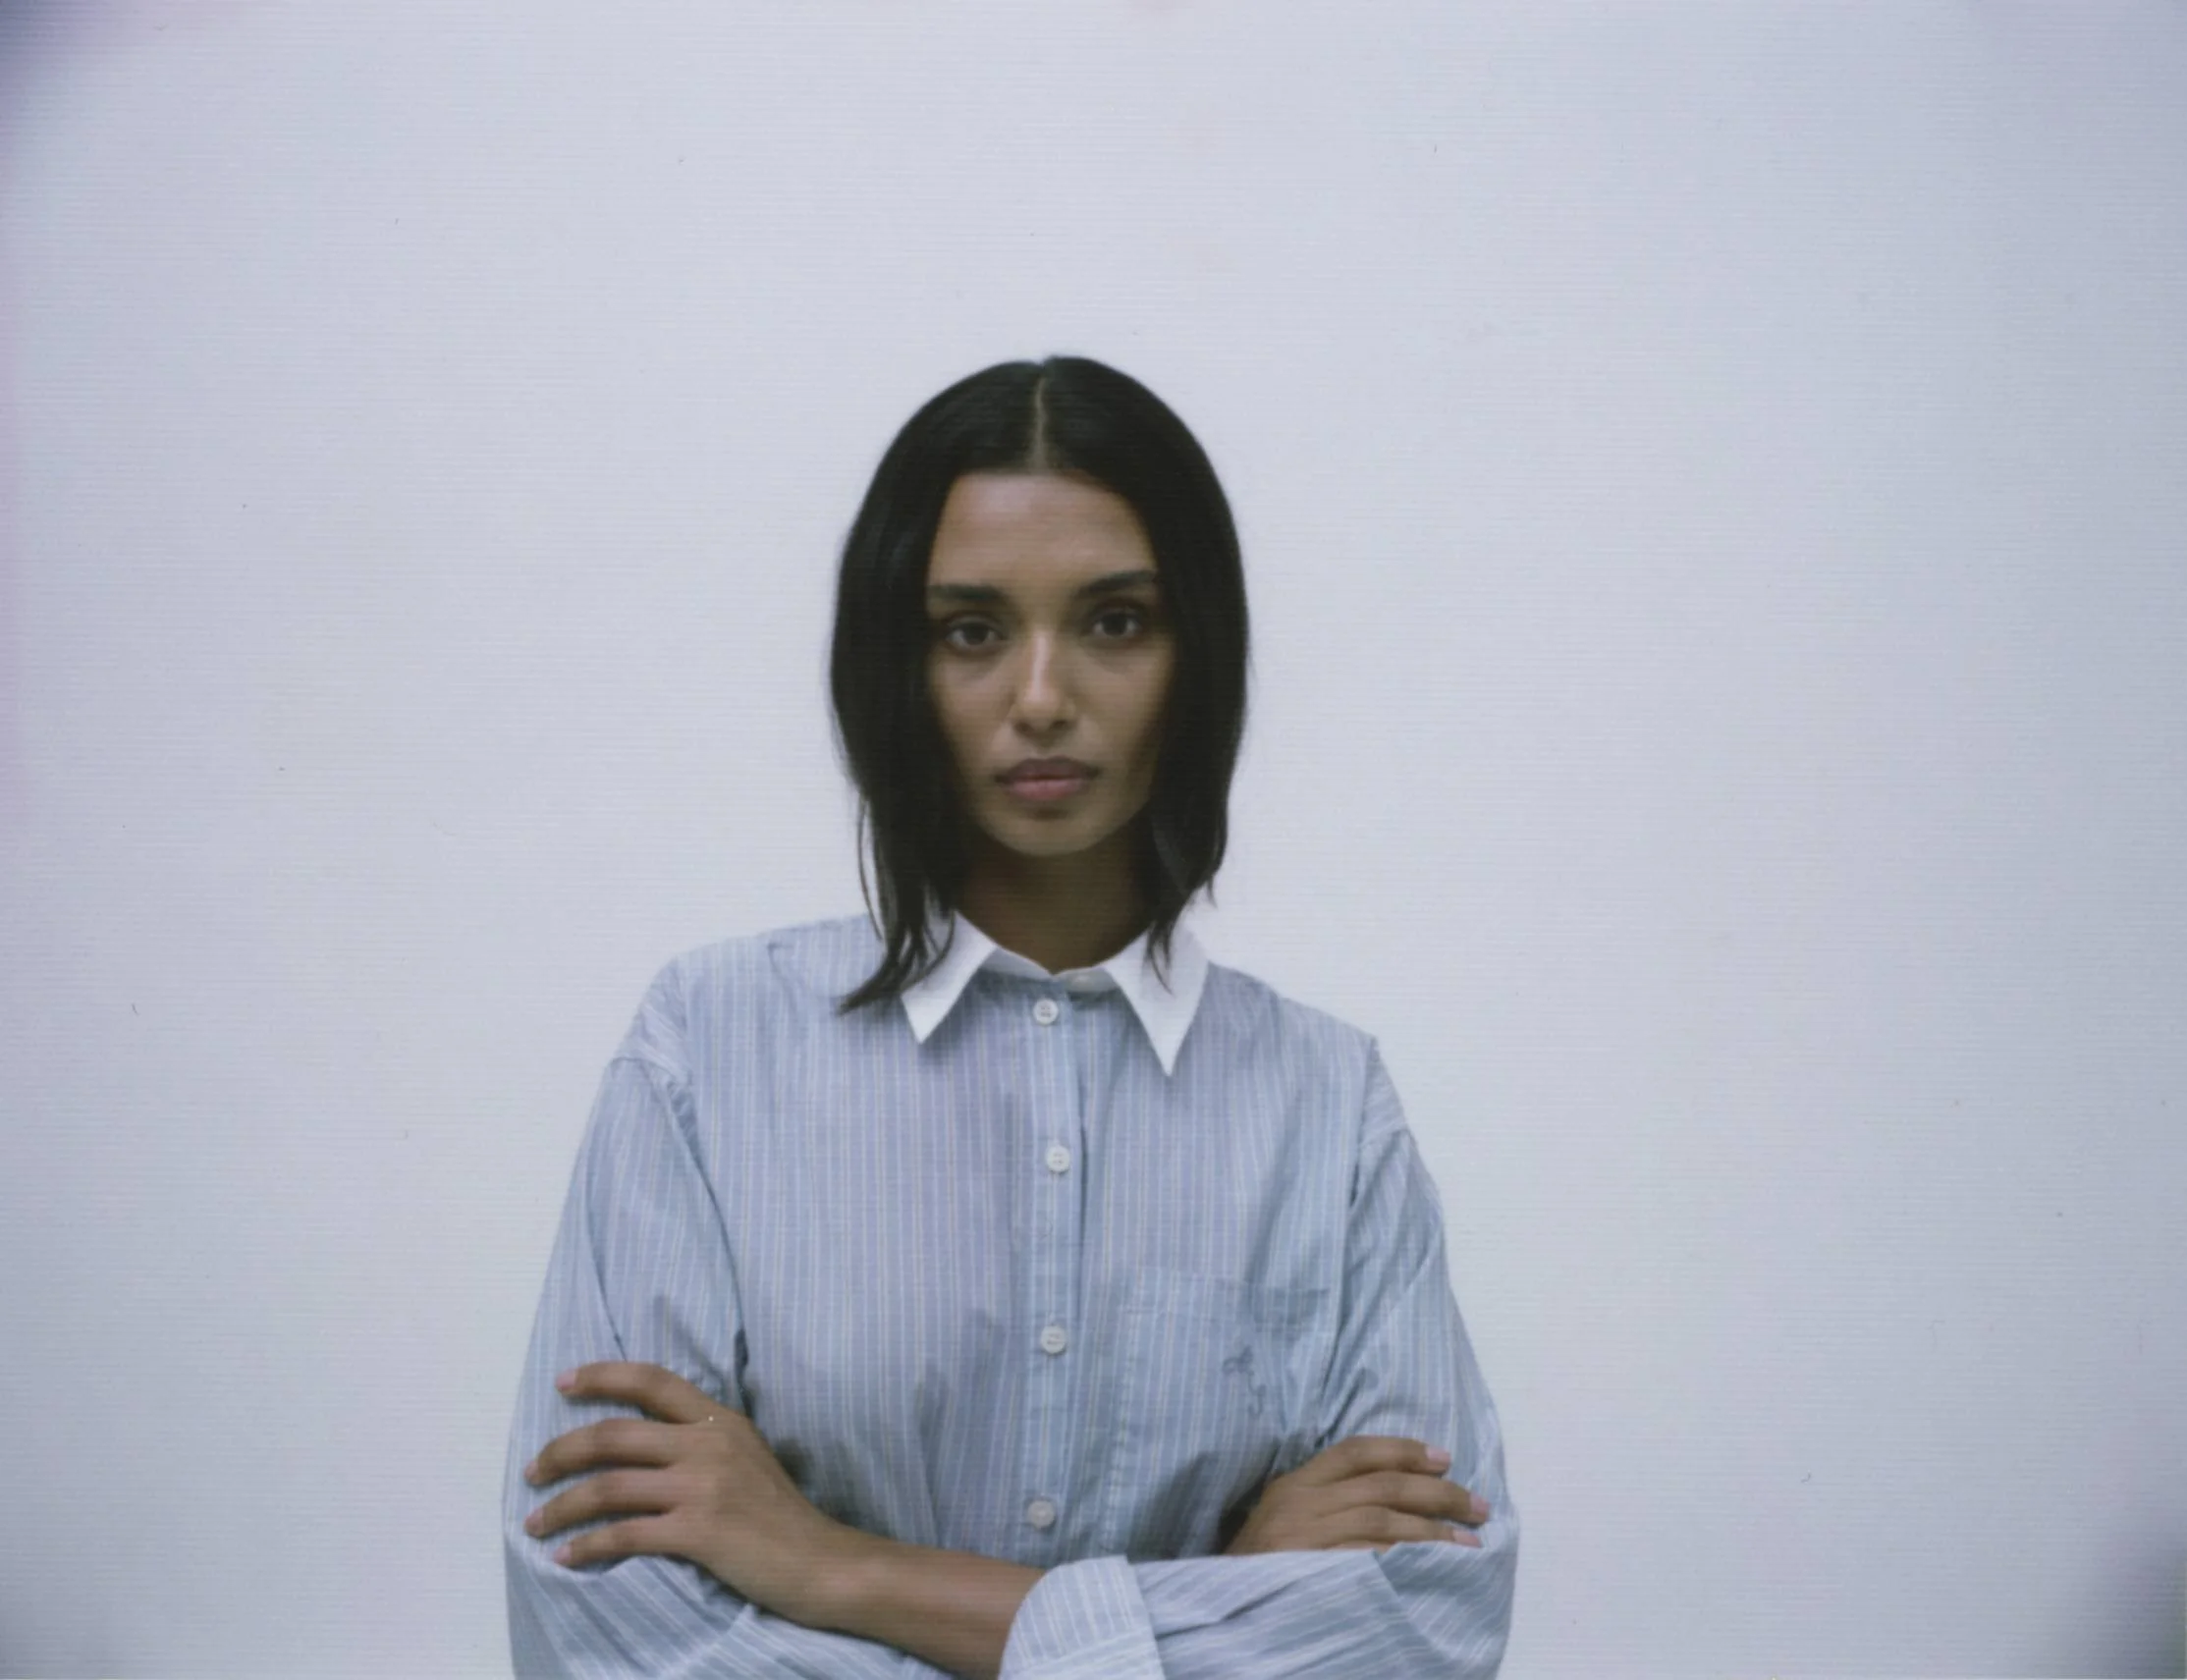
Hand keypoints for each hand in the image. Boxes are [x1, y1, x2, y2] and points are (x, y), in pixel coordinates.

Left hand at [521, 1362, 850, 1622]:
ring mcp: (702, 1487)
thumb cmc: (780, 1514)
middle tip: (532, 1471)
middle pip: (613, 1434)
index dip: (602, 1376)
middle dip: (560, 1451)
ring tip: (535, 1521)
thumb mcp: (746, 1454)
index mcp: (719, 1420)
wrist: (820, 1561)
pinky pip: (625, 1535)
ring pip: (609, 1486)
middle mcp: (707, 1444)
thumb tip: (642, 1443)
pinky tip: (568, 1556)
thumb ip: (702, 1440)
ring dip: (562, 1506)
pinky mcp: (698, 1532)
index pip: (652, 1380)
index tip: (564, 1382)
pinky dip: (588, 1545)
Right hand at [1222, 1436, 1489, 1555]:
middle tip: (1476, 1505)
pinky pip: (1372, 1560)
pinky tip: (1435, 1567)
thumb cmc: (1259, 1568)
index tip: (1445, 1459)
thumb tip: (1395, 1493)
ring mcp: (1305, 1539)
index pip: (1355, 1451)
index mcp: (1292, 1485)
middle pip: (1381, 1485)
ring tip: (1469, 1542)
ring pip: (1384, 1520)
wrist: (1221, 1609)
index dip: (1404, 1450)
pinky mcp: (1315, 1573)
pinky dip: (1408, 1560)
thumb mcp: (1282, 1521)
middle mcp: (1299, 1504)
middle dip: (1437, 1492)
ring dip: (1434, 1530)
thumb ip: (1324, 1501)